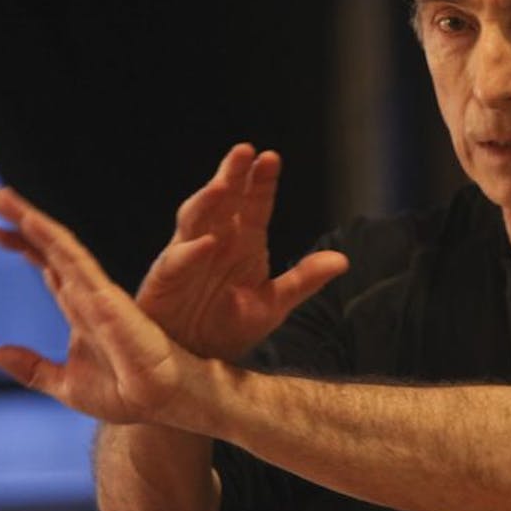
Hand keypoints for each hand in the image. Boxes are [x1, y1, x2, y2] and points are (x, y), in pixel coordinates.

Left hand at [0, 187, 199, 424]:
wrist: (159, 402)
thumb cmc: (124, 394)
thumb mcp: (66, 384)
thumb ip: (32, 368)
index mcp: (82, 310)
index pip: (50, 268)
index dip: (25, 247)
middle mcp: (89, 294)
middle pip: (51, 249)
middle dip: (23, 221)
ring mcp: (96, 292)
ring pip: (58, 246)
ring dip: (29, 219)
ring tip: (0, 196)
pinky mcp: (105, 296)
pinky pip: (74, 261)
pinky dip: (51, 239)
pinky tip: (31, 222)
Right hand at [6, 143, 346, 359]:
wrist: (197, 360)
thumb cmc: (230, 326)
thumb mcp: (275, 304)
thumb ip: (304, 279)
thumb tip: (343, 260)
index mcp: (244, 241)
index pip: (255, 204)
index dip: (262, 182)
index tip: (272, 157)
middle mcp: (215, 241)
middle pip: (224, 201)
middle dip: (233, 175)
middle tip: (244, 150)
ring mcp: (188, 257)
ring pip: (196, 221)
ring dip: (208, 200)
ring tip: (224, 184)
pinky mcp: (166, 281)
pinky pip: (177, 262)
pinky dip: (191, 252)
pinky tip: (206, 242)